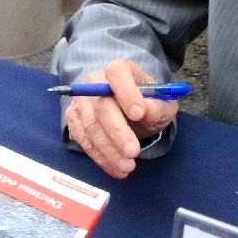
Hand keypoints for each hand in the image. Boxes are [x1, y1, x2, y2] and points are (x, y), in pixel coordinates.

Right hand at [63, 59, 179, 177]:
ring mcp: (81, 101)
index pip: (117, 72)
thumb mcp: (163, 105)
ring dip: (109, 150)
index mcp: (120, 70)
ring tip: (128, 166)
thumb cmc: (148, 104)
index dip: (126, 92)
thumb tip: (146, 111)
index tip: (138, 114)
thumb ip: (158, 106)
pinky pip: (83, 140)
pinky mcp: (74, 119)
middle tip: (133, 152)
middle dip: (117, 131)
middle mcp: (95, 81)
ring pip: (90, 126)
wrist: (133, 113)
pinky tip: (116, 168)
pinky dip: (100, 157)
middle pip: (101, 104)